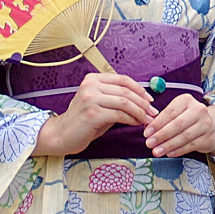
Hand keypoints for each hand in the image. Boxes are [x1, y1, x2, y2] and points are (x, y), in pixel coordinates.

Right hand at [34, 72, 157, 156]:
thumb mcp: (99, 104)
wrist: (61, 135)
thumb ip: (116, 98)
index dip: (139, 89)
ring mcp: (90, 98)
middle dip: (143, 102)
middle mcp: (91, 85)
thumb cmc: (83, 121)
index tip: (150, 100)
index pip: (123, 79)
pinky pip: (119, 115)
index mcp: (93, 79)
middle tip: (153, 112)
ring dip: (140, 112)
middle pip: (126, 91)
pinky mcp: (92, 113)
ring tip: (148, 120)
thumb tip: (142, 100)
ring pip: (124, 102)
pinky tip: (136, 124)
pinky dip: (131, 119)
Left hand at [144, 95, 214, 157]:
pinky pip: (191, 145)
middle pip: (177, 124)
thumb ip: (162, 119)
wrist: (212, 126)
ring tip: (156, 151)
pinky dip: (178, 150)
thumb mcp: (176, 113)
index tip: (146, 133)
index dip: (157, 124)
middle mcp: (199, 110)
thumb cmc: (187, 118)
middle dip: (161, 135)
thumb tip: (147, 128)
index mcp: (187, 100)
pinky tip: (169, 153)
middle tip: (149, 144)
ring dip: (168, 145)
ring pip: (184, 136)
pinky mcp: (208, 138)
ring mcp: (206, 124)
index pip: (170, 112)